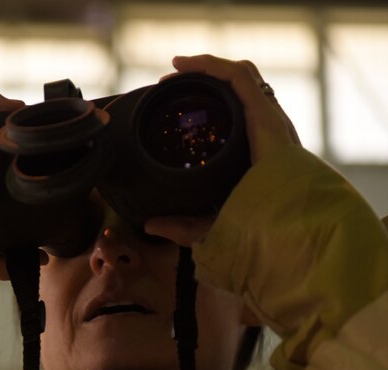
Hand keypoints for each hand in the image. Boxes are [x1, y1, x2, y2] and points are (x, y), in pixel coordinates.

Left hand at [144, 54, 302, 247]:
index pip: (235, 117)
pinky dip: (210, 65)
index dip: (208, 106)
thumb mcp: (211, 229)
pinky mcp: (263, 114)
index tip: (174, 106)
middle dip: (202, 82)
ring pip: (237, 77)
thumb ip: (182, 227)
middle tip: (168, 86)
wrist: (288, 231)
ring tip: (174, 71)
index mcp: (257, 153)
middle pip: (235, 91)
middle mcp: (265, 132)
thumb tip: (151, 225)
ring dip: (203, 68)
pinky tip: (185, 65)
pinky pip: (237, 77)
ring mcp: (267, 121)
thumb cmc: (260, 233)